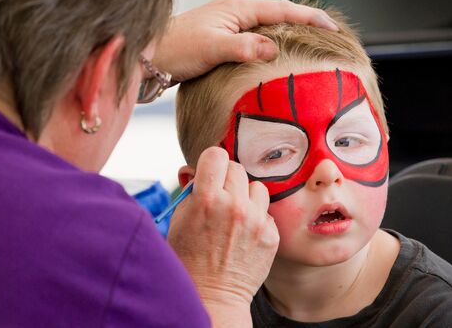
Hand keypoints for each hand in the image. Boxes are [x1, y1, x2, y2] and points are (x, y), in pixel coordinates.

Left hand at [154, 0, 338, 81]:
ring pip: (266, 29)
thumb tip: (272, 48)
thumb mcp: (212, 48)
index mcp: (237, 10)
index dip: (309, 18)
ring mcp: (229, 27)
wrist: (150, 55)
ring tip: (309, 48)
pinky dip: (269, 47)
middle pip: (278, 16)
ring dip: (287, 36)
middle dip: (304, 24)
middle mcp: (235, 14)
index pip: (282, 11)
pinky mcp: (223, 41)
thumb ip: (243, 47)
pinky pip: (254, 41)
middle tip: (328, 37)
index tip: (331, 27)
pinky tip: (275, 58)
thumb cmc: (176, 49)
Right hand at [168, 147, 278, 326]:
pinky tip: (244, 234)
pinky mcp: (271, 235)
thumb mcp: (179, 220)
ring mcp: (256, 221)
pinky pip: (267, 212)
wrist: (213, 296)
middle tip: (220, 196)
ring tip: (234, 216)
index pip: (216, 155)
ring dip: (245, 196)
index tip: (210, 172)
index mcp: (206, 199)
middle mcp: (234, 206)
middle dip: (226, 179)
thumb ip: (190, 190)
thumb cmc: (189, 258)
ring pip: (256, 187)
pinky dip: (257, 218)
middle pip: (237, 168)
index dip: (211, 162)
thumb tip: (192, 169)